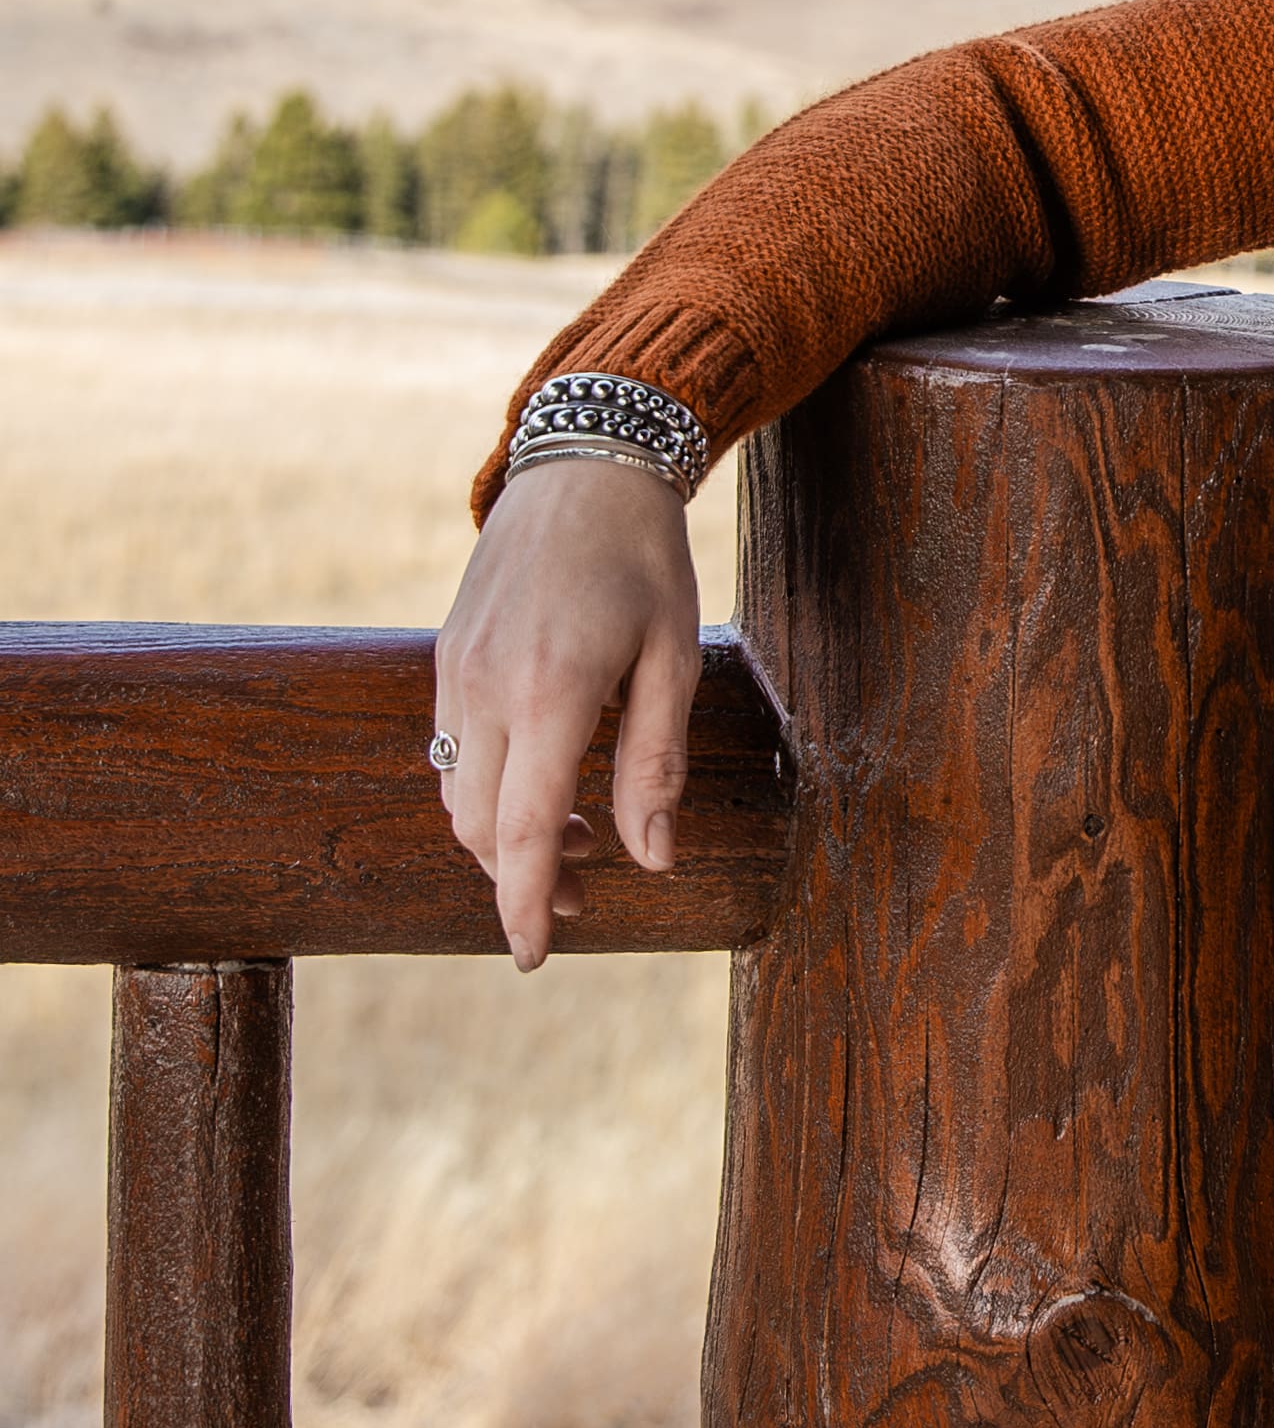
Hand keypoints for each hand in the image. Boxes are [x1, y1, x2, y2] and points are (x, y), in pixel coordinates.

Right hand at [433, 456, 702, 970]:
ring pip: (458, 795)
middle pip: (481, 827)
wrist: (582, 470)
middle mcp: (486, 688)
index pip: (527, 828)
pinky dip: (489, 792)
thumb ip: (657, 763)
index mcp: (551, 691)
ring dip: (506, 839)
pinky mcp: (446, 657)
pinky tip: (545, 785)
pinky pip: (451, 752)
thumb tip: (653, 859)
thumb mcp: (674, 658)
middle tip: (586, 898)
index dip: (527, 901)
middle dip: (523, 879)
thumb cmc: (645, 560)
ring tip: (580, 842)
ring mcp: (455, 672)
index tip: (534, 958)